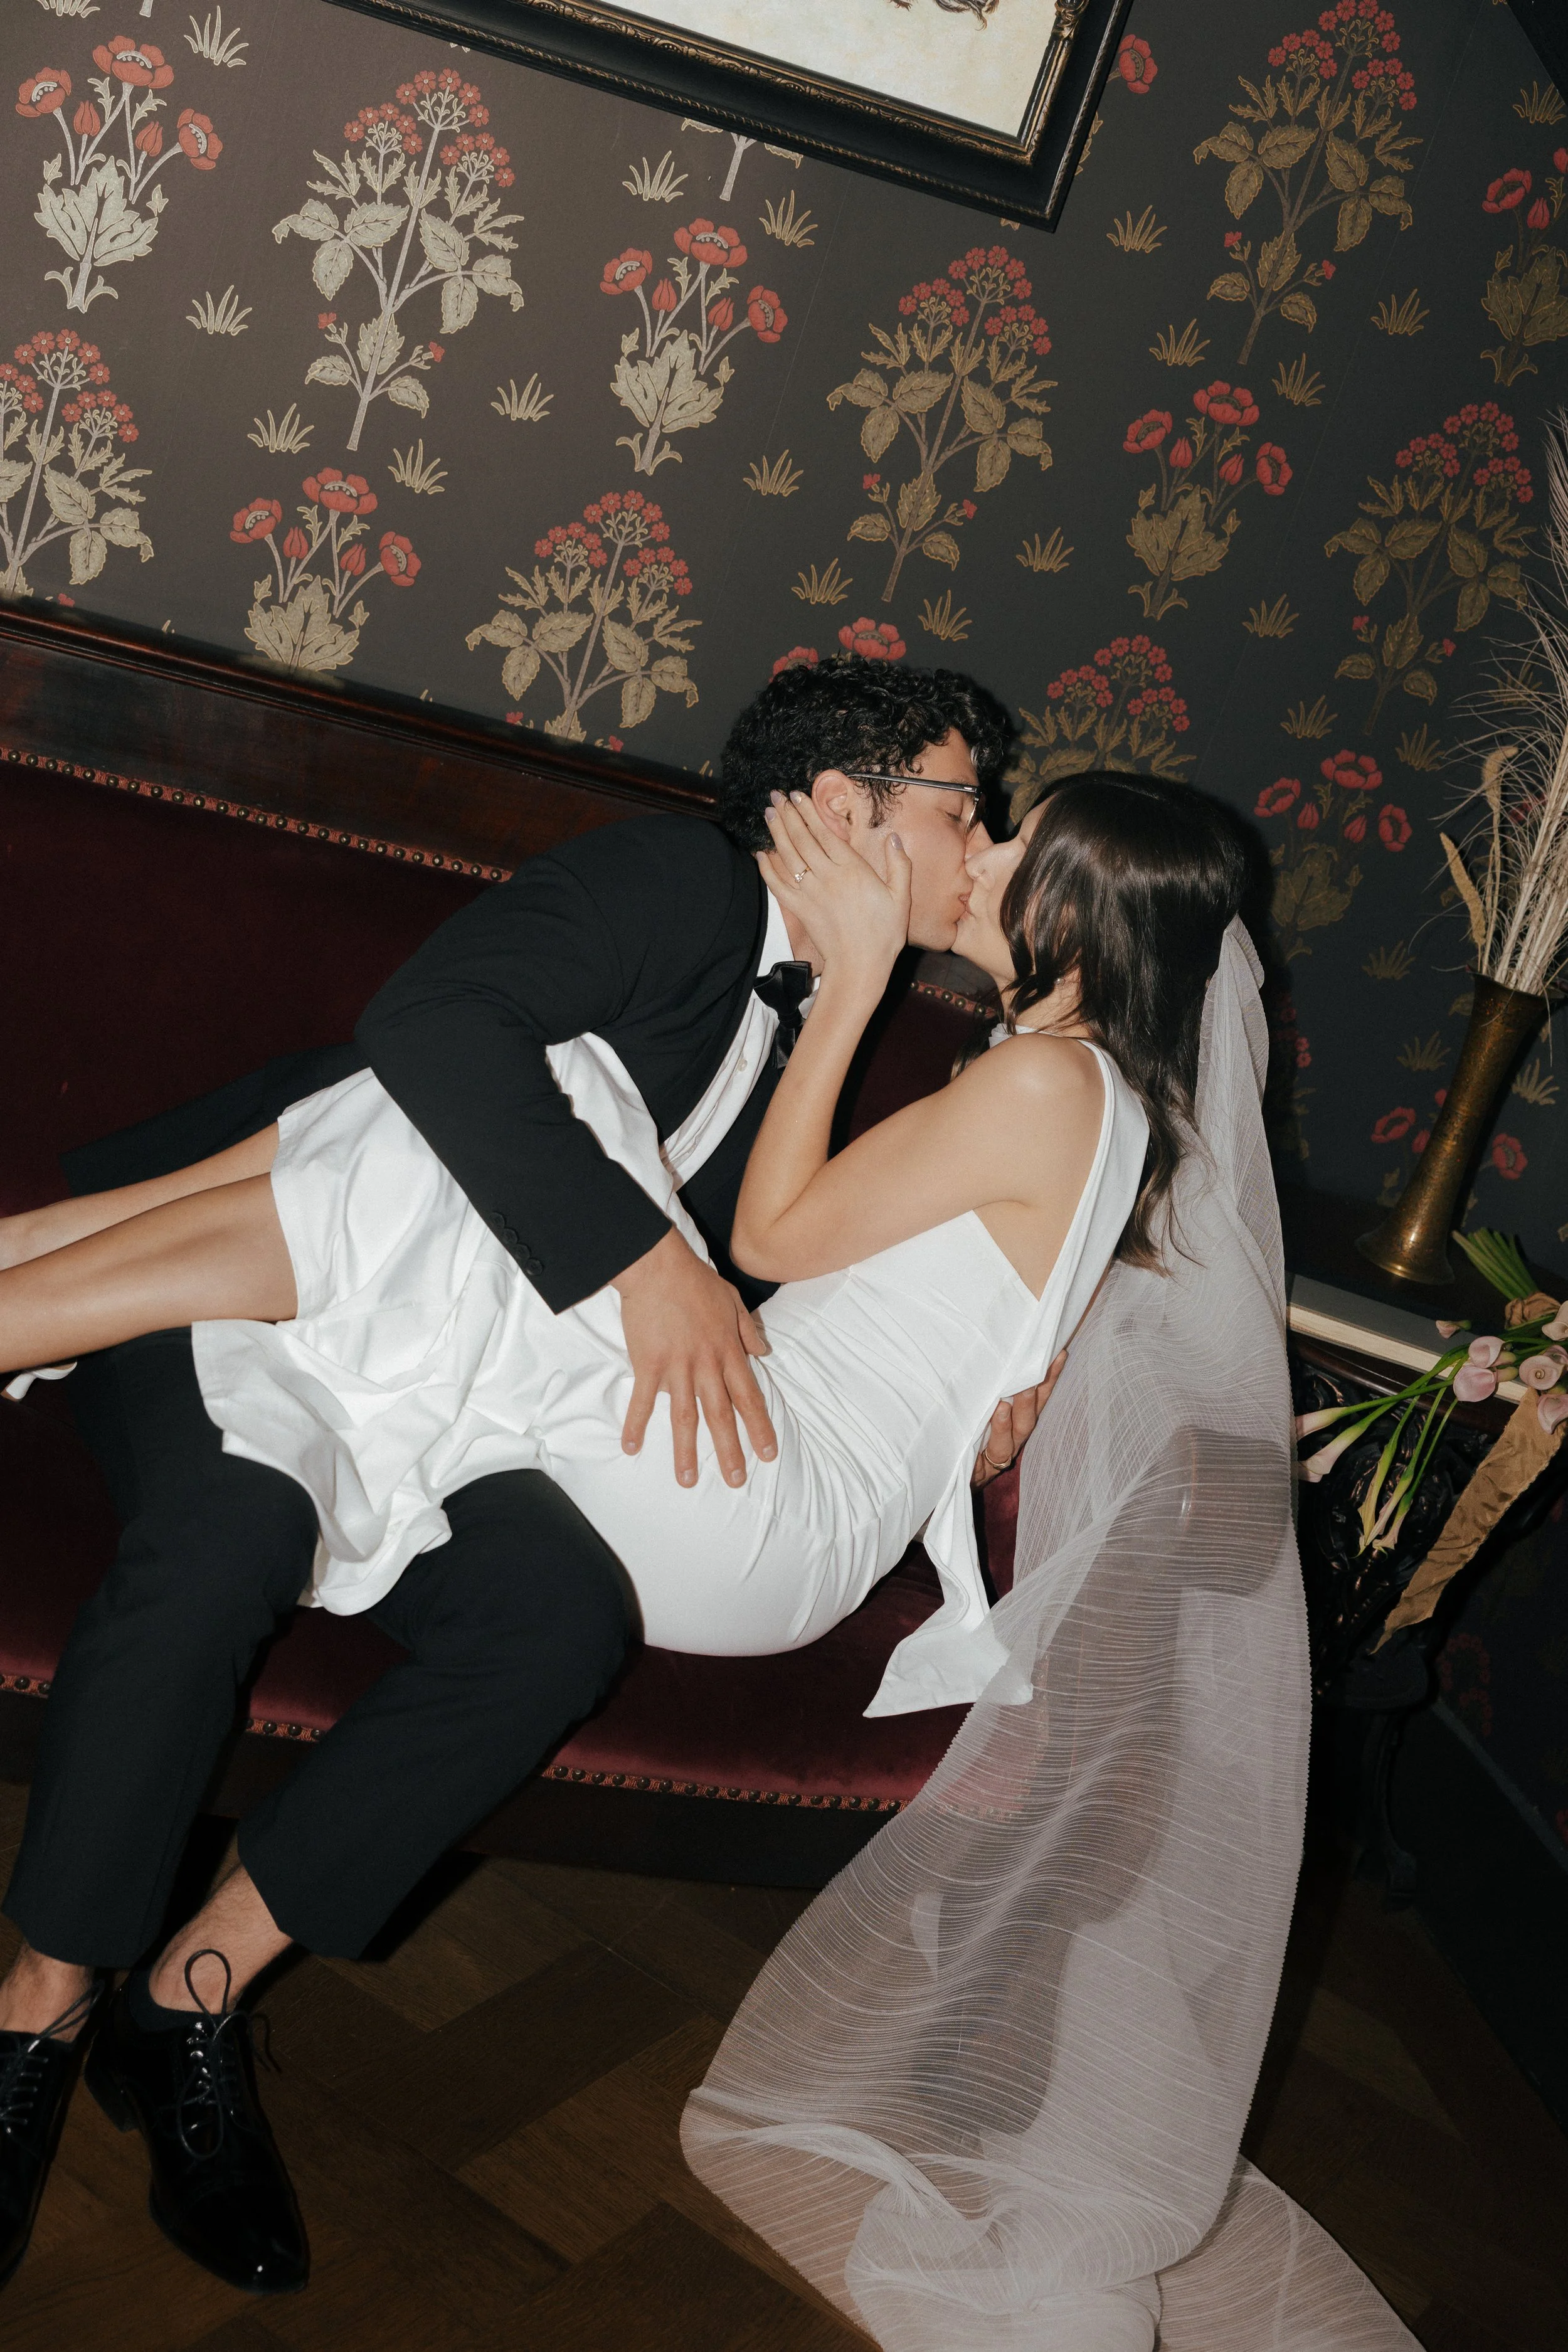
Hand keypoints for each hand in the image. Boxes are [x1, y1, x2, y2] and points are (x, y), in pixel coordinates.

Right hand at [614, 1228, 775, 1488]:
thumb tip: (765, 1350)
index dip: (759, 1428)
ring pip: (685, 1416)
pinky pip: (643, 1400)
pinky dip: (636, 1424)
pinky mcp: (648, 1364)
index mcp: (728, 1352)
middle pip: (721, 1415)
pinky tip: (631, 1447)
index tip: (768, 1454)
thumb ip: (748, 1329)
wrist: (658, 1266)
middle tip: (736, 1481)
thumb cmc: (695, 1280)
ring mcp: (677, 1367)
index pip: (748, 1397)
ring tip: (686, 1480)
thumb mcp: (732, 1300)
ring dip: (686, 1450)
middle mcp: (706, 1365)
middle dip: (729, 1451)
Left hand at [759, 792, 910, 995]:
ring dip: (777, 833)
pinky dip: (767, 868)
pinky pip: (779, 885)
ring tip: (769, 813)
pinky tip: (761, 854)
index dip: (809, 813)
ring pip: (789, 857)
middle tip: (777, 796)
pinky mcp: (800, 909)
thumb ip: (899, 864)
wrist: (860, 966)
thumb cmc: (884, 933)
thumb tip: (895, 837)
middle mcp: (828, 877)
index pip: (825, 834)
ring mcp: (811, 893)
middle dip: (788, 815)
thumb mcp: (901, 897)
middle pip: (803, 839)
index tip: (798, 796)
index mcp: (853, 870)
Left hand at [971, 1350, 1066, 1488]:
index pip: (1038, 1397)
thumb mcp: (976, 1413)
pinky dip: (999, 1430)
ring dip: (1022, 1408)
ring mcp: (1003, 1452)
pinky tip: (999, 1411)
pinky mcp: (985, 1466)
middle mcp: (1015, 1437)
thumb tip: (992, 1358)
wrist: (947, 1478)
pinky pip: (996, 1448)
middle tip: (1044, 1365)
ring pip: (1019, 1431)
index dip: (1050, 1378)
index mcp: (1017, 1422)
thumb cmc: (963, 1439)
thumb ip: (988, 1393)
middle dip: (1041, 1389)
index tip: (1059, 1353)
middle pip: (1034, 1413)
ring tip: (1023, 1387)